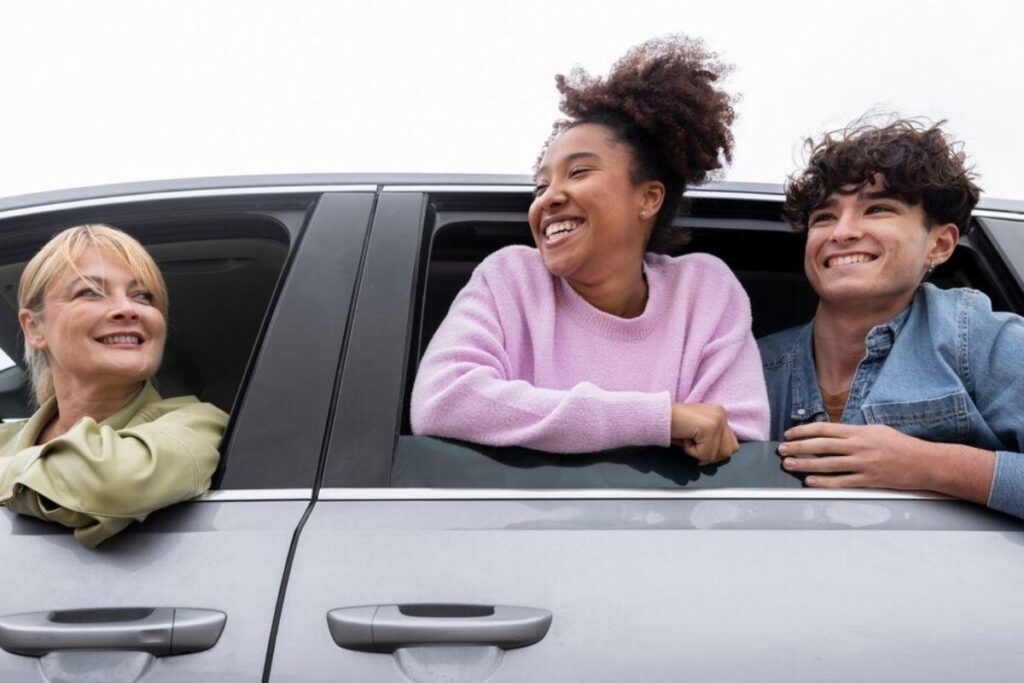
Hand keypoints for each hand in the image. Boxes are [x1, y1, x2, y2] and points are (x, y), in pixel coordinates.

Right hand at [671, 403, 738, 465]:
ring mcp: (717, 420)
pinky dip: (692, 451)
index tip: (698, 446)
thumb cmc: (672, 425)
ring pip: (719, 454)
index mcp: (720, 413)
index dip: (715, 452)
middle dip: (710, 454)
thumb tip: (719, 456)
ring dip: (701, 453)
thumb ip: (712, 439)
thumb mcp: (697, 432)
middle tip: (692, 444)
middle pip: (730, 450)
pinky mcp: (709, 427)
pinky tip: (684, 438)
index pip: (732, 444)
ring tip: (688, 439)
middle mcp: (721, 414)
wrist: (655, 416)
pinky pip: (705, 454)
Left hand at [778, 422, 934, 490]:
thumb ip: (853, 431)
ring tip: (789, 465)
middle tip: (782, 449)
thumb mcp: (875, 430)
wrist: (925, 463)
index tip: (789, 434)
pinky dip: (824, 482)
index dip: (803, 431)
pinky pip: (841, 482)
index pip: (823, 429)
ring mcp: (862, 464)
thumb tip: (831, 433)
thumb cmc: (901, 445)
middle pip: (820, 445)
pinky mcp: (868, 480)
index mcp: (858, 431)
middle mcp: (858, 446)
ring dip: (805, 464)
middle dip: (798, 447)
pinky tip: (810, 482)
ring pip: (827, 464)